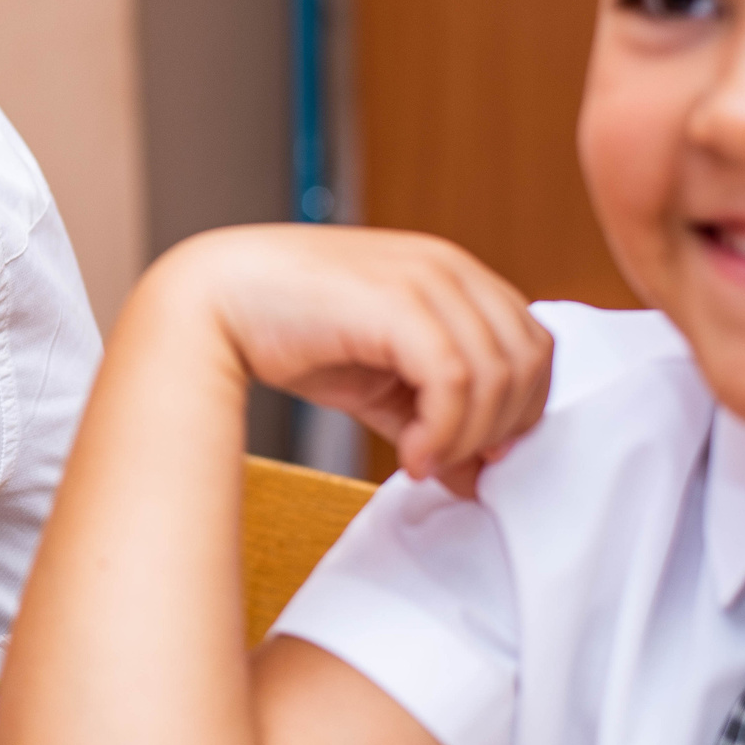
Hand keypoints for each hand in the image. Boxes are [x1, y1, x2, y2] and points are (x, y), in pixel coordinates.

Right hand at [149, 225, 551, 494]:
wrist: (211, 299)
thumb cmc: (286, 331)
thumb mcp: (377, 378)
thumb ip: (431, 415)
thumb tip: (473, 477)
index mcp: (452, 273)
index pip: (533, 345)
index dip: (521, 408)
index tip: (478, 453)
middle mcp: (447, 267)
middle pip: (529, 361)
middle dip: (501, 428)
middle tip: (452, 465)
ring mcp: (424, 278)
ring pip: (498, 375)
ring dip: (469, 438)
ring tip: (422, 462)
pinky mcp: (396, 302)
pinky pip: (454, 380)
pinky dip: (443, 433)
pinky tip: (409, 456)